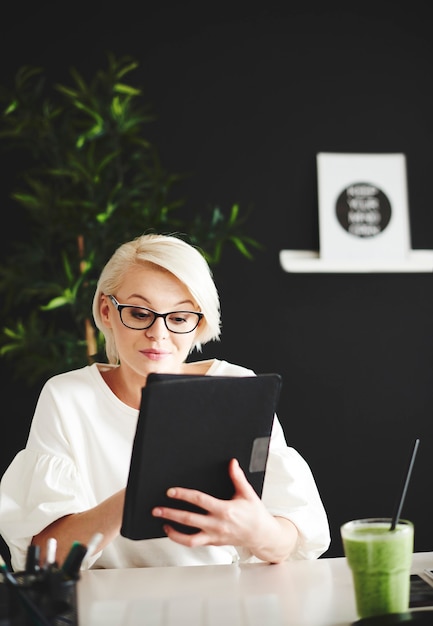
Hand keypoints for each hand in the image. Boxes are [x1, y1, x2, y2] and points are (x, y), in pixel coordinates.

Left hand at [151, 458, 297, 561]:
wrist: (262, 535)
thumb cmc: (255, 514)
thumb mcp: (248, 493)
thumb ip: (237, 477)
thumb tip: (232, 463)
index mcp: (225, 510)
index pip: (200, 501)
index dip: (184, 495)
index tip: (171, 492)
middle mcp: (217, 524)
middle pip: (189, 519)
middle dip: (170, 513)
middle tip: (157, 509)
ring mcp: (214, 536)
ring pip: (189, 537)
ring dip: (173, 531)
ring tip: (162, 522)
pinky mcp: (213, 543)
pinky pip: (193, 543)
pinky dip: (180, 538)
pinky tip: (172, 531)